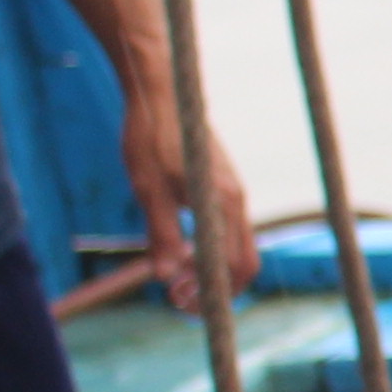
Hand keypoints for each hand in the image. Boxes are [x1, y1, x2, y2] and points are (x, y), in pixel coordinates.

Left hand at [117, 90, 257, 306]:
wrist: (163, 91)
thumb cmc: (150, 137)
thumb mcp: (147, 189)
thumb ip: (161, 234)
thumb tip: (164, 277)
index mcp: (224, 204)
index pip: (233, 267)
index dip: (209, 292)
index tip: (177, 300)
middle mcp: (238, 201)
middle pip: (244, 263)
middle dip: (216, 288)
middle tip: (176, 297)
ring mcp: (234, 192)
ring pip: (236, 246)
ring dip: (211, 269)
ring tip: (174, 276)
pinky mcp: (225, 186)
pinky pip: (228, 230)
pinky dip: (211, 249)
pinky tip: (182, 248)